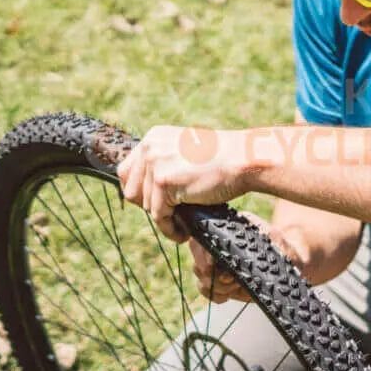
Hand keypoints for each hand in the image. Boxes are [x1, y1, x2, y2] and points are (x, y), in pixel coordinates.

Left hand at [117, 125, 249, 241]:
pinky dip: (170, 229)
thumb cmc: (222, 160)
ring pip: (146, 206)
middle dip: (149, 206)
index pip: (127, 172)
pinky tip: (184, 233)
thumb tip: (144, 191)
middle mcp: (150, 147)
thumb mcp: (185, 154)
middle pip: (130, 190)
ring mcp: (155, 162)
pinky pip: (159, 216)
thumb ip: (164, 163)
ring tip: (182, 224)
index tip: (157, 205)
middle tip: (170, 216)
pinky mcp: (163, 181)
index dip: (140, 192)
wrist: (242, 160)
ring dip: (164, 219)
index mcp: (153, 138)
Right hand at [189, 212, 309, 303]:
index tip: (213, 264)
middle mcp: (218, 248)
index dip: (202, 252)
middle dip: (209, 274)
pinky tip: (229, 295)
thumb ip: (254, 234)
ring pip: (201, 278)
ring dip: (216, 286)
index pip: (201, 237)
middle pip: (197, 260)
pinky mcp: (224, 284)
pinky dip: (216, 296)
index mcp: (226, 230)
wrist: (292, 266)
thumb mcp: (271, 236)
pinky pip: (209, 292)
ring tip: (235, 285)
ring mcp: (220, 266)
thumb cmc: (282, 248)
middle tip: (229, 279)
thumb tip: (239, 236)